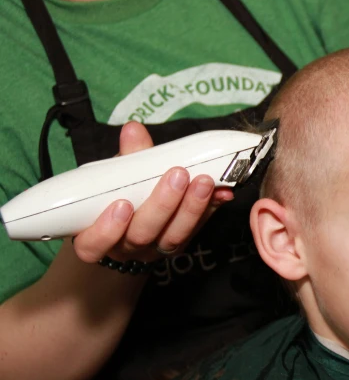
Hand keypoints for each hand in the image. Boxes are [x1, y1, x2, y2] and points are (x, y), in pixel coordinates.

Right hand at [72, 122, 233, 263]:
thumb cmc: (117, 192)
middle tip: (177, 175)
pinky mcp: (182, 243)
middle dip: (162, 205)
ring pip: (174, 237)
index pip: (94, 244)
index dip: (106, 230)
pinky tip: (223, 193)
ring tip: (203, 181)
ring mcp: (156, 249)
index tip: (122, 204)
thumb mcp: (116, 173)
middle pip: (142, 235)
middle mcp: (127, 248)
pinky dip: (210, 209)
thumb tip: (133, 130)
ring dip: (192, 207)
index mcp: (98, 236)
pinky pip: (197, 231)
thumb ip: (126, 155)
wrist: (137, 214)